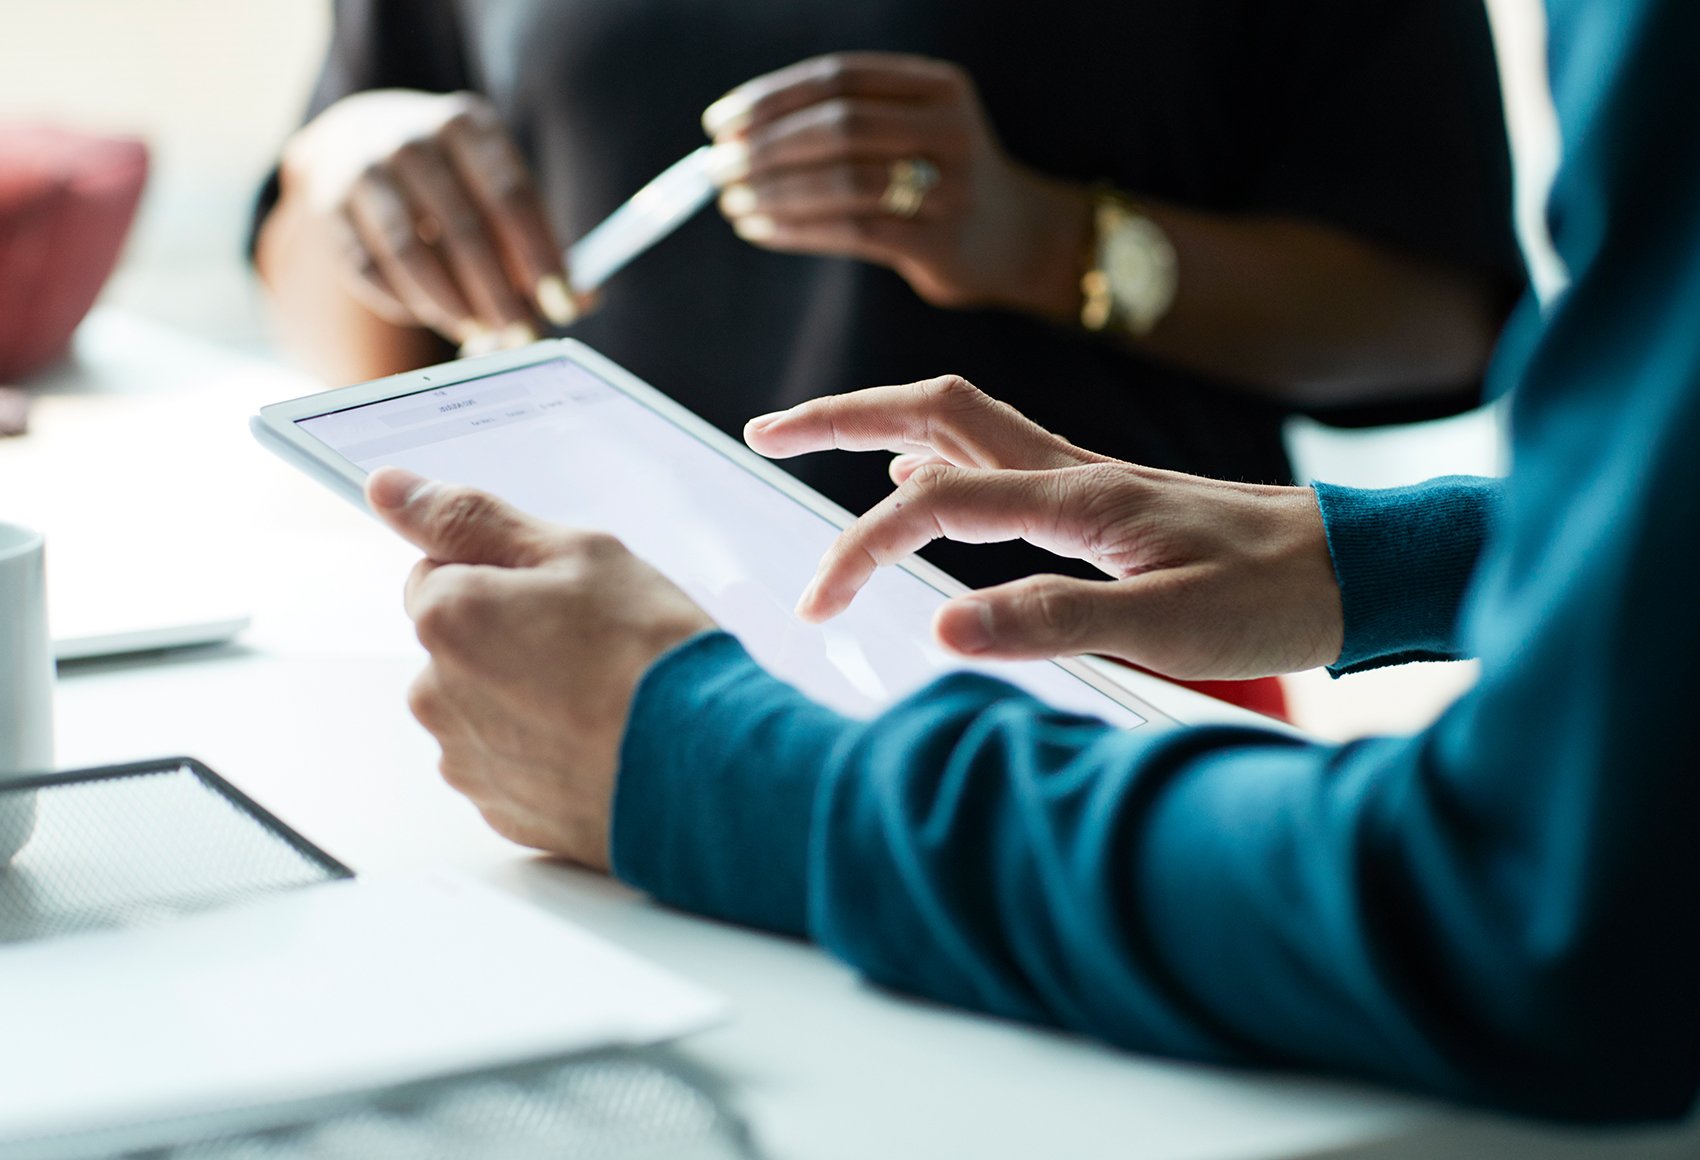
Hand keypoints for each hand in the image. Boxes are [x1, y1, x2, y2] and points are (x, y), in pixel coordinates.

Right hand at [282, 90, 584, 350]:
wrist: (359, 135)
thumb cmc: (454, 175)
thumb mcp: (499, 185)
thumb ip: (540, 240)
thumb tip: (583, 298)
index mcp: (468, 124)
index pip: (511, 195)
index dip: (540, 256)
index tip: (562, 305)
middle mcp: (411, 139)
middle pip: (463, 229)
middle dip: (498, 294)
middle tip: (522, 336)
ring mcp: (364, 169)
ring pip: (410, 253)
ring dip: (450, 306)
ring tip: (479, 333)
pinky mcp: (329, 206)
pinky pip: (370, 270)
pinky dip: (406, 303)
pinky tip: (433, 314)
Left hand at [366, 467, 715, 867]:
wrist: (707, 767)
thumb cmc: (650, 656)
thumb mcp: (577, 554)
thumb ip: (470, 518)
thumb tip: (388, 488)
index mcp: (447, 618)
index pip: (439, 572)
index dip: (504, 575)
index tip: (559, 594)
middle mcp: (436, 694)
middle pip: (459, 644)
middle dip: (510, 638)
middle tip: (591, 645)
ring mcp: (467, 759)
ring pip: (483, 706)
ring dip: (525, 697)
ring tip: (601, 699)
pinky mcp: (500, 811)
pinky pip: (510, 762)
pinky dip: (544, 751)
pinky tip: (598, 741)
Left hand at [702, 54, 1090, 317]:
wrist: (1017, 240)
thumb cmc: (938, 181)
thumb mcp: (910, 129)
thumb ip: (846, 120)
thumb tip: (736, 136)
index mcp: (938, 86)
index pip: (838, 78)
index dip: (771, 99)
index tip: (719, 123)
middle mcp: (950, 128)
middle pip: (838, 126)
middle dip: (765, 147)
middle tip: (715, 168)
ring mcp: (951, 186)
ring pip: (842, 181)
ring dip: (774, 192)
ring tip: (732, 203)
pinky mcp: (941, 241)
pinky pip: (852, 231)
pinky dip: (796, 229)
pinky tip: (761, 230)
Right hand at [745, 376, 1343, 679]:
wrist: (1356, 567)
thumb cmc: (1273, 597)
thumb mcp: (1170, 624)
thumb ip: (1054, 620)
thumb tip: (940, 629)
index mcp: (1077, 498)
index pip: (933, 502)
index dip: (861, 550)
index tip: (819, 606)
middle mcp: (1071, 469)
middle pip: (933, 411)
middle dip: (840, 416)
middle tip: (765, 433)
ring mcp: (1084, 477)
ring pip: (961, 424)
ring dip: (880, 425)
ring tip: (816, 445)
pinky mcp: (1100, 497)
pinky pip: (995, 455)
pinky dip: (936, 458)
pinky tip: (923, 491)